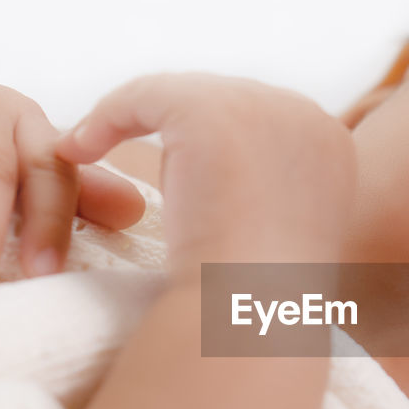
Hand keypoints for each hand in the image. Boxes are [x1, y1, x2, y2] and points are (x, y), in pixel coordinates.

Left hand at [53, 73, 355, 276]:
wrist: (251, 314)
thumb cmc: (259, 303)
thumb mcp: (277, 238)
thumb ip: (263, 197)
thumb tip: (227, 188)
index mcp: (331, 144)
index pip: (260, 120)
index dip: (213, 141)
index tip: (172, 172)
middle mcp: (305, 114)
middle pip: (224, 98)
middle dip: (175, 126)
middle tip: (119, 150)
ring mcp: (260, 107)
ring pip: (180, 94)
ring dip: (134, 118)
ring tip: (90, 148)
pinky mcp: (209, 111)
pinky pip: (142, 97)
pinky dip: (106, 119)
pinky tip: (77, 149)